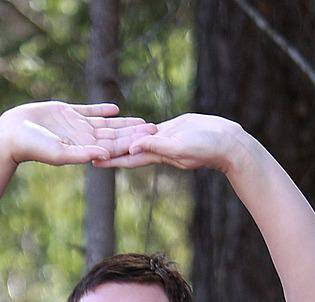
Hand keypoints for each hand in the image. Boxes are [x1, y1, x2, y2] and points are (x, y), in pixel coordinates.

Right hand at [0, 100, 157, 166]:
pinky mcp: (67, 113)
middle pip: (115, 136)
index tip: (150, 139)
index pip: (114, 147)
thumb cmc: (34, 147)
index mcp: (85, 149)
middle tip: (156, 129)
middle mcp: (84, 139)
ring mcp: (76, 126)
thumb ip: (82, 154)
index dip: (132, 142)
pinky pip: (89, 111)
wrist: (13, 133)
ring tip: (141, 121)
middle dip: (134, 133)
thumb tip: (105, 156)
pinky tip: (116, 109)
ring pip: (106, 124)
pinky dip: (102, 110)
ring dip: (124, 123)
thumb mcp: (60, 153)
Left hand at [89, 113, 241, 171]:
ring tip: (104, 138)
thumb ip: (156, 146)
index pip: (129, 160)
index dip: (111, 160)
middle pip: (128, 150)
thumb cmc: (206, 148)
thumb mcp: (179, 147)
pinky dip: (137, 128)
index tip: (92, 161)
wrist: (225, 142)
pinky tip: (127, 127)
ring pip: (137, 139)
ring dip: (121, 140)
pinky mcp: (171, 129)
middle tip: (88, 150)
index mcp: (158, 156)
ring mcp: (164, 140)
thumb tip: (132, 147)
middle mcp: (158, 150)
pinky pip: (149, 129)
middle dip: (110, 151)